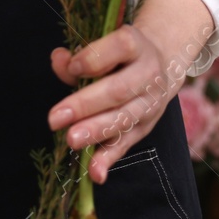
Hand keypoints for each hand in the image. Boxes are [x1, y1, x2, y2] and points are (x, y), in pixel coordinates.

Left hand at [47, 23, 185, 182]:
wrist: (163, 63)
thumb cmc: (122, 55)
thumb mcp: (105, 46)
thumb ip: (78, 56)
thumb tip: (59, 61)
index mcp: (137, 45)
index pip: (120, 47)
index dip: (95, 58)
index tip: (73, 68)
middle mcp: (149, 73)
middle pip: (119, 90)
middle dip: (86, 105)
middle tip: (56, 118)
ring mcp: (150, 103)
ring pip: (124, 119)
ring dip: (96, 131)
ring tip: (71, 140)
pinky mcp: (146, 127)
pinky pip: (127, 144)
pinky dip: (109, 159)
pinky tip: (95, 173)